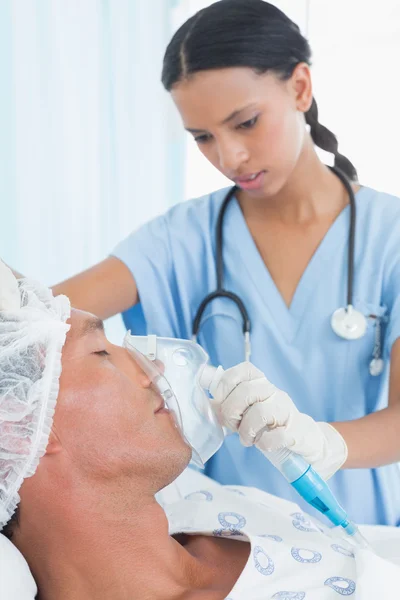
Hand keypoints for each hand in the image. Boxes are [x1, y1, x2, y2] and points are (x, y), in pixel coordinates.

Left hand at [212, 362, 347, 479]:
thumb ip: (225, 405)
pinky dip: (264, 443)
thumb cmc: (268, 424)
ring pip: (260, 412)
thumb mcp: (246, 410)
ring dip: (247, 431)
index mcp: (260, 383)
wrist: (302, 440)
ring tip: (248, 439)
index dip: (227, 384)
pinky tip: (264, 444)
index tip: (222, 400)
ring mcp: (286, 409)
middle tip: (234, 426)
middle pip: (246, 392)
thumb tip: (203, 403)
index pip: (243, 370)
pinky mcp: (295, 430)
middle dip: (232, 413)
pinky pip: (275, 436)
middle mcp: (273, 391)